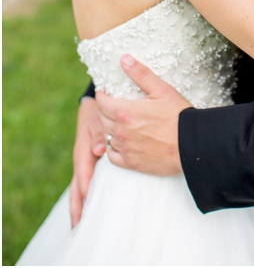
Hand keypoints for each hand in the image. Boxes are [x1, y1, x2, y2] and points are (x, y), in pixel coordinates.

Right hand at [69, 97, 105, 226]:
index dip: (86, 186)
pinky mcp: (92, 165)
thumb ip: (98, 134)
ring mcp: (87, 164)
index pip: (83, 173)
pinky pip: (90, 183)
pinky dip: (89, 197)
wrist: (97, 105)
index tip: (89, 199)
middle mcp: (83, 161)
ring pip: (81, 189)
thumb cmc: (99, 112)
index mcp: (83, 151)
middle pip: (77, 188)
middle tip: (79, 226)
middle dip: (78, 207)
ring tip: (81, 225)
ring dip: (82, 206)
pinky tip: (93, 208)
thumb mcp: (97, 119)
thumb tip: (98, 150)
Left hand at [95, 54, 191, 175]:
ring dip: (110, 128)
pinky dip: (113, 148)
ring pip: (107, 137)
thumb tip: (124, 59)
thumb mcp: (162, 90)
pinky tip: (122, 143)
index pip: (102, 103)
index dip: (102, 96)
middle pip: (103, 120)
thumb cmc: (179, 115)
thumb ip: (141, 74)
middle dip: (105, 111)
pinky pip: (111, 156)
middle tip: (113, 106)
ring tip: (119, 123)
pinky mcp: (130, 163)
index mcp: (126, 112)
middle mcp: (121, 131)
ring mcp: (125, 148)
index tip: (105, 93)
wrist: (192, 144)